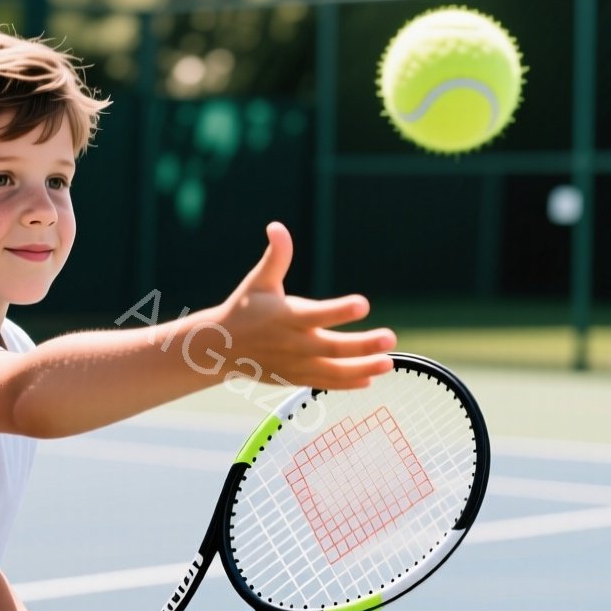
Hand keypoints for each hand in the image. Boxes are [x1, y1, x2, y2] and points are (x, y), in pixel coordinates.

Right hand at [215, 222, 395, 389]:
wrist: (220, 349)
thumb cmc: (243, 309)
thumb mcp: (258, 281)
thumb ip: (276, 257)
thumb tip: (277, 227)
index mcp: (286, 316)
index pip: (317, 313)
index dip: (340, 310)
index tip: (363, 304)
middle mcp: (293, 343)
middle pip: (332, 346)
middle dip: (363, 345)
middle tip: (390, 338)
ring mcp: (295, 364)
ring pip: (332, 371)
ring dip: (362, 369)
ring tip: (388, 364)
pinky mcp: (294, 378)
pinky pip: (324, 383)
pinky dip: (346, 384)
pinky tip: (369, 380)